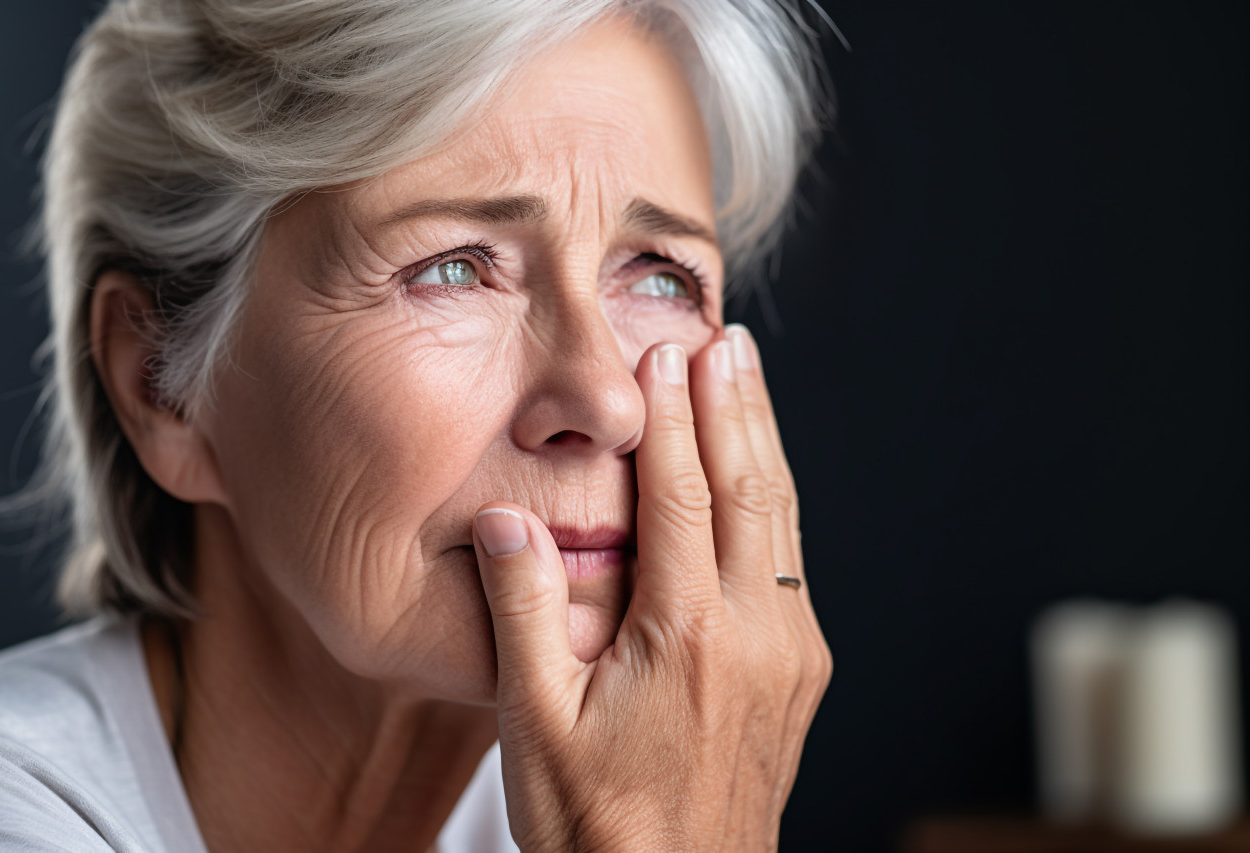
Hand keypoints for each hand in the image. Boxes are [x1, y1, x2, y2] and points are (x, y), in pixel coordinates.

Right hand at [473, 325, 830, 851]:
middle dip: (734, 404)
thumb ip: (522, 609)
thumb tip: (503, 518)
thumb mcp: (536, 722)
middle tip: (726, 338)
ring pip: (780, 519)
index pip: (678, 493)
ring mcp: (790, 654)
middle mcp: (755, 633)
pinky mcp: (801, 675)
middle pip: (747, 487)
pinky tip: (761, 477)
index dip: (668, 417)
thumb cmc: (599, 828)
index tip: (660, 355)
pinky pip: (789, 560)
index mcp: (687, 633)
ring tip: (750, 379)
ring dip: (763, 441)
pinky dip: (772, 501)